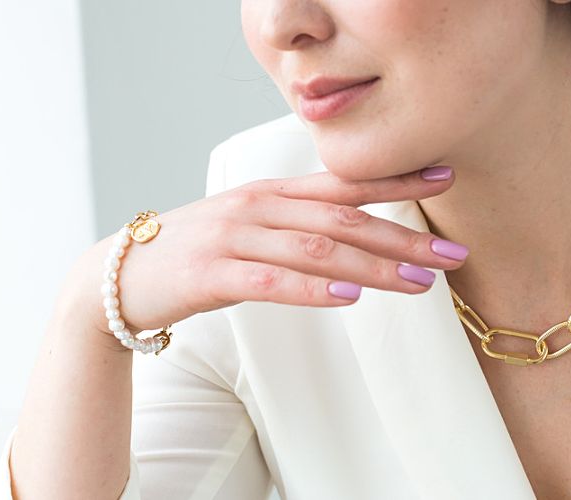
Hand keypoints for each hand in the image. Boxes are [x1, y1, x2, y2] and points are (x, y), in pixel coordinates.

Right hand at [73, 165, 468, 339]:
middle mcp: (257, 207)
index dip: (396, 181)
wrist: (118, 276)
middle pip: (343, 218)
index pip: (344, 184)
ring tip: (419, 282)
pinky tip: (350, 296)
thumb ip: (295, 226)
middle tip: (452, 253)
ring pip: (317, 248)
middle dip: (403, 236)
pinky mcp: (212, 273)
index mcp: (271, 194)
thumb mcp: (248, 227)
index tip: (445, 178)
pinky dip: (313, 288)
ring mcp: (234, 237)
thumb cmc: (194, 254)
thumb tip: (354, 240)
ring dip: (374, 266)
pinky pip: (271, 280)